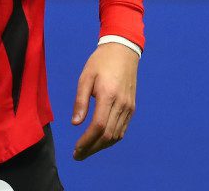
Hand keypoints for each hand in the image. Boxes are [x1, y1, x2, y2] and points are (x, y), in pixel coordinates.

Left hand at [71, 41, 138, 159]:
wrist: (123, 52)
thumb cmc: (100, 62)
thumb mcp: (85, 77)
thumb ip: (80, 101)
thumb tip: (75, 123)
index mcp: (108, 96)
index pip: (98, 126)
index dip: (87, 140)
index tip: (76, 148)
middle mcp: (122, 105)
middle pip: (108, 135)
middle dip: (92, 148)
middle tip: (78, 155)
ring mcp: (129, 108)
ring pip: (116, 135)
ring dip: (101, 146)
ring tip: (86, 150)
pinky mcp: (132, 108)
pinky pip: (122, 129)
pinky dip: (111, 139)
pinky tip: (100, 141)